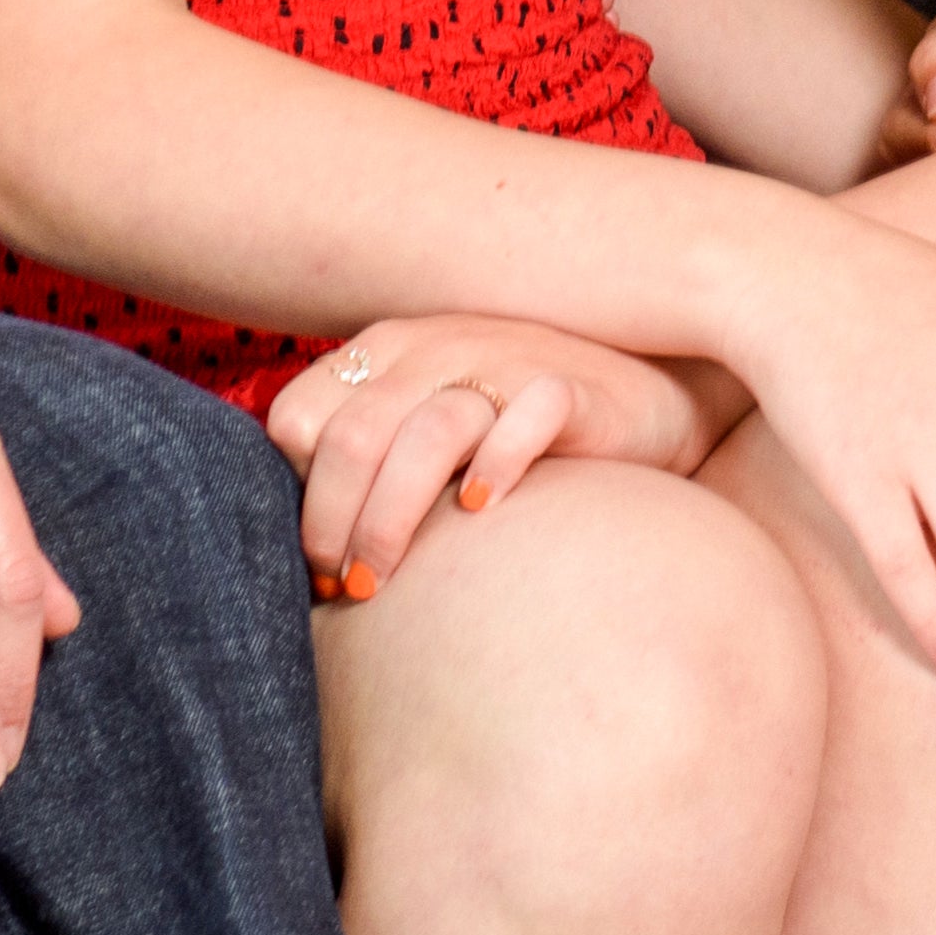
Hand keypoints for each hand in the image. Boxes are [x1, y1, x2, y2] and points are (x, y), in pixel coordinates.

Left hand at [266, 311, 708, 597]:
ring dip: (391, 519)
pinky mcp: (570, 387)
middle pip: (353, 437)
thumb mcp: (425, 424)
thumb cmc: (513, 430)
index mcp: (386, 351)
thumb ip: (369, 458)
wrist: (641, 400)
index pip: (297, 416)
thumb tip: (302, 554)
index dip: (294, 494)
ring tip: (382, 579)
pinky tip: (481, 510)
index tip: (313, 559)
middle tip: (345, 588)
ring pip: (427, 435)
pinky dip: (496, 466)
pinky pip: (525, 420)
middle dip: (332, 526)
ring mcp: (506, 360)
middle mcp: (436, 346)